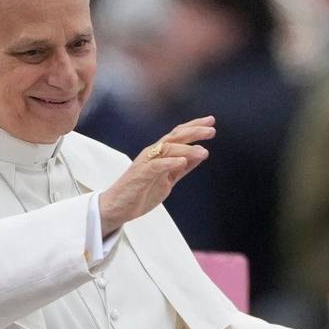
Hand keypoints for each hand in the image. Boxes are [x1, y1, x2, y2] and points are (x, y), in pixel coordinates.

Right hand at [99, 117, 214, 233]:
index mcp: (159, 154)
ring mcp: (146, 163)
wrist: (118, 207)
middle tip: (211, 130)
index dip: (194, 126)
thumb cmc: (140, 192)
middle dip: (194, 132)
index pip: (178, 135)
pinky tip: (183, 162)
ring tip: (203, 152)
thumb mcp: (168, 179)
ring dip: (186, 149)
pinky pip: (157, 166)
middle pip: (174, 137)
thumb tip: (200, 155)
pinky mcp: (140, 174)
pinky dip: (170, 162)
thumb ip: (182, 168)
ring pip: (167, 149)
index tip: (211, 121)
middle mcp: (153, 154)